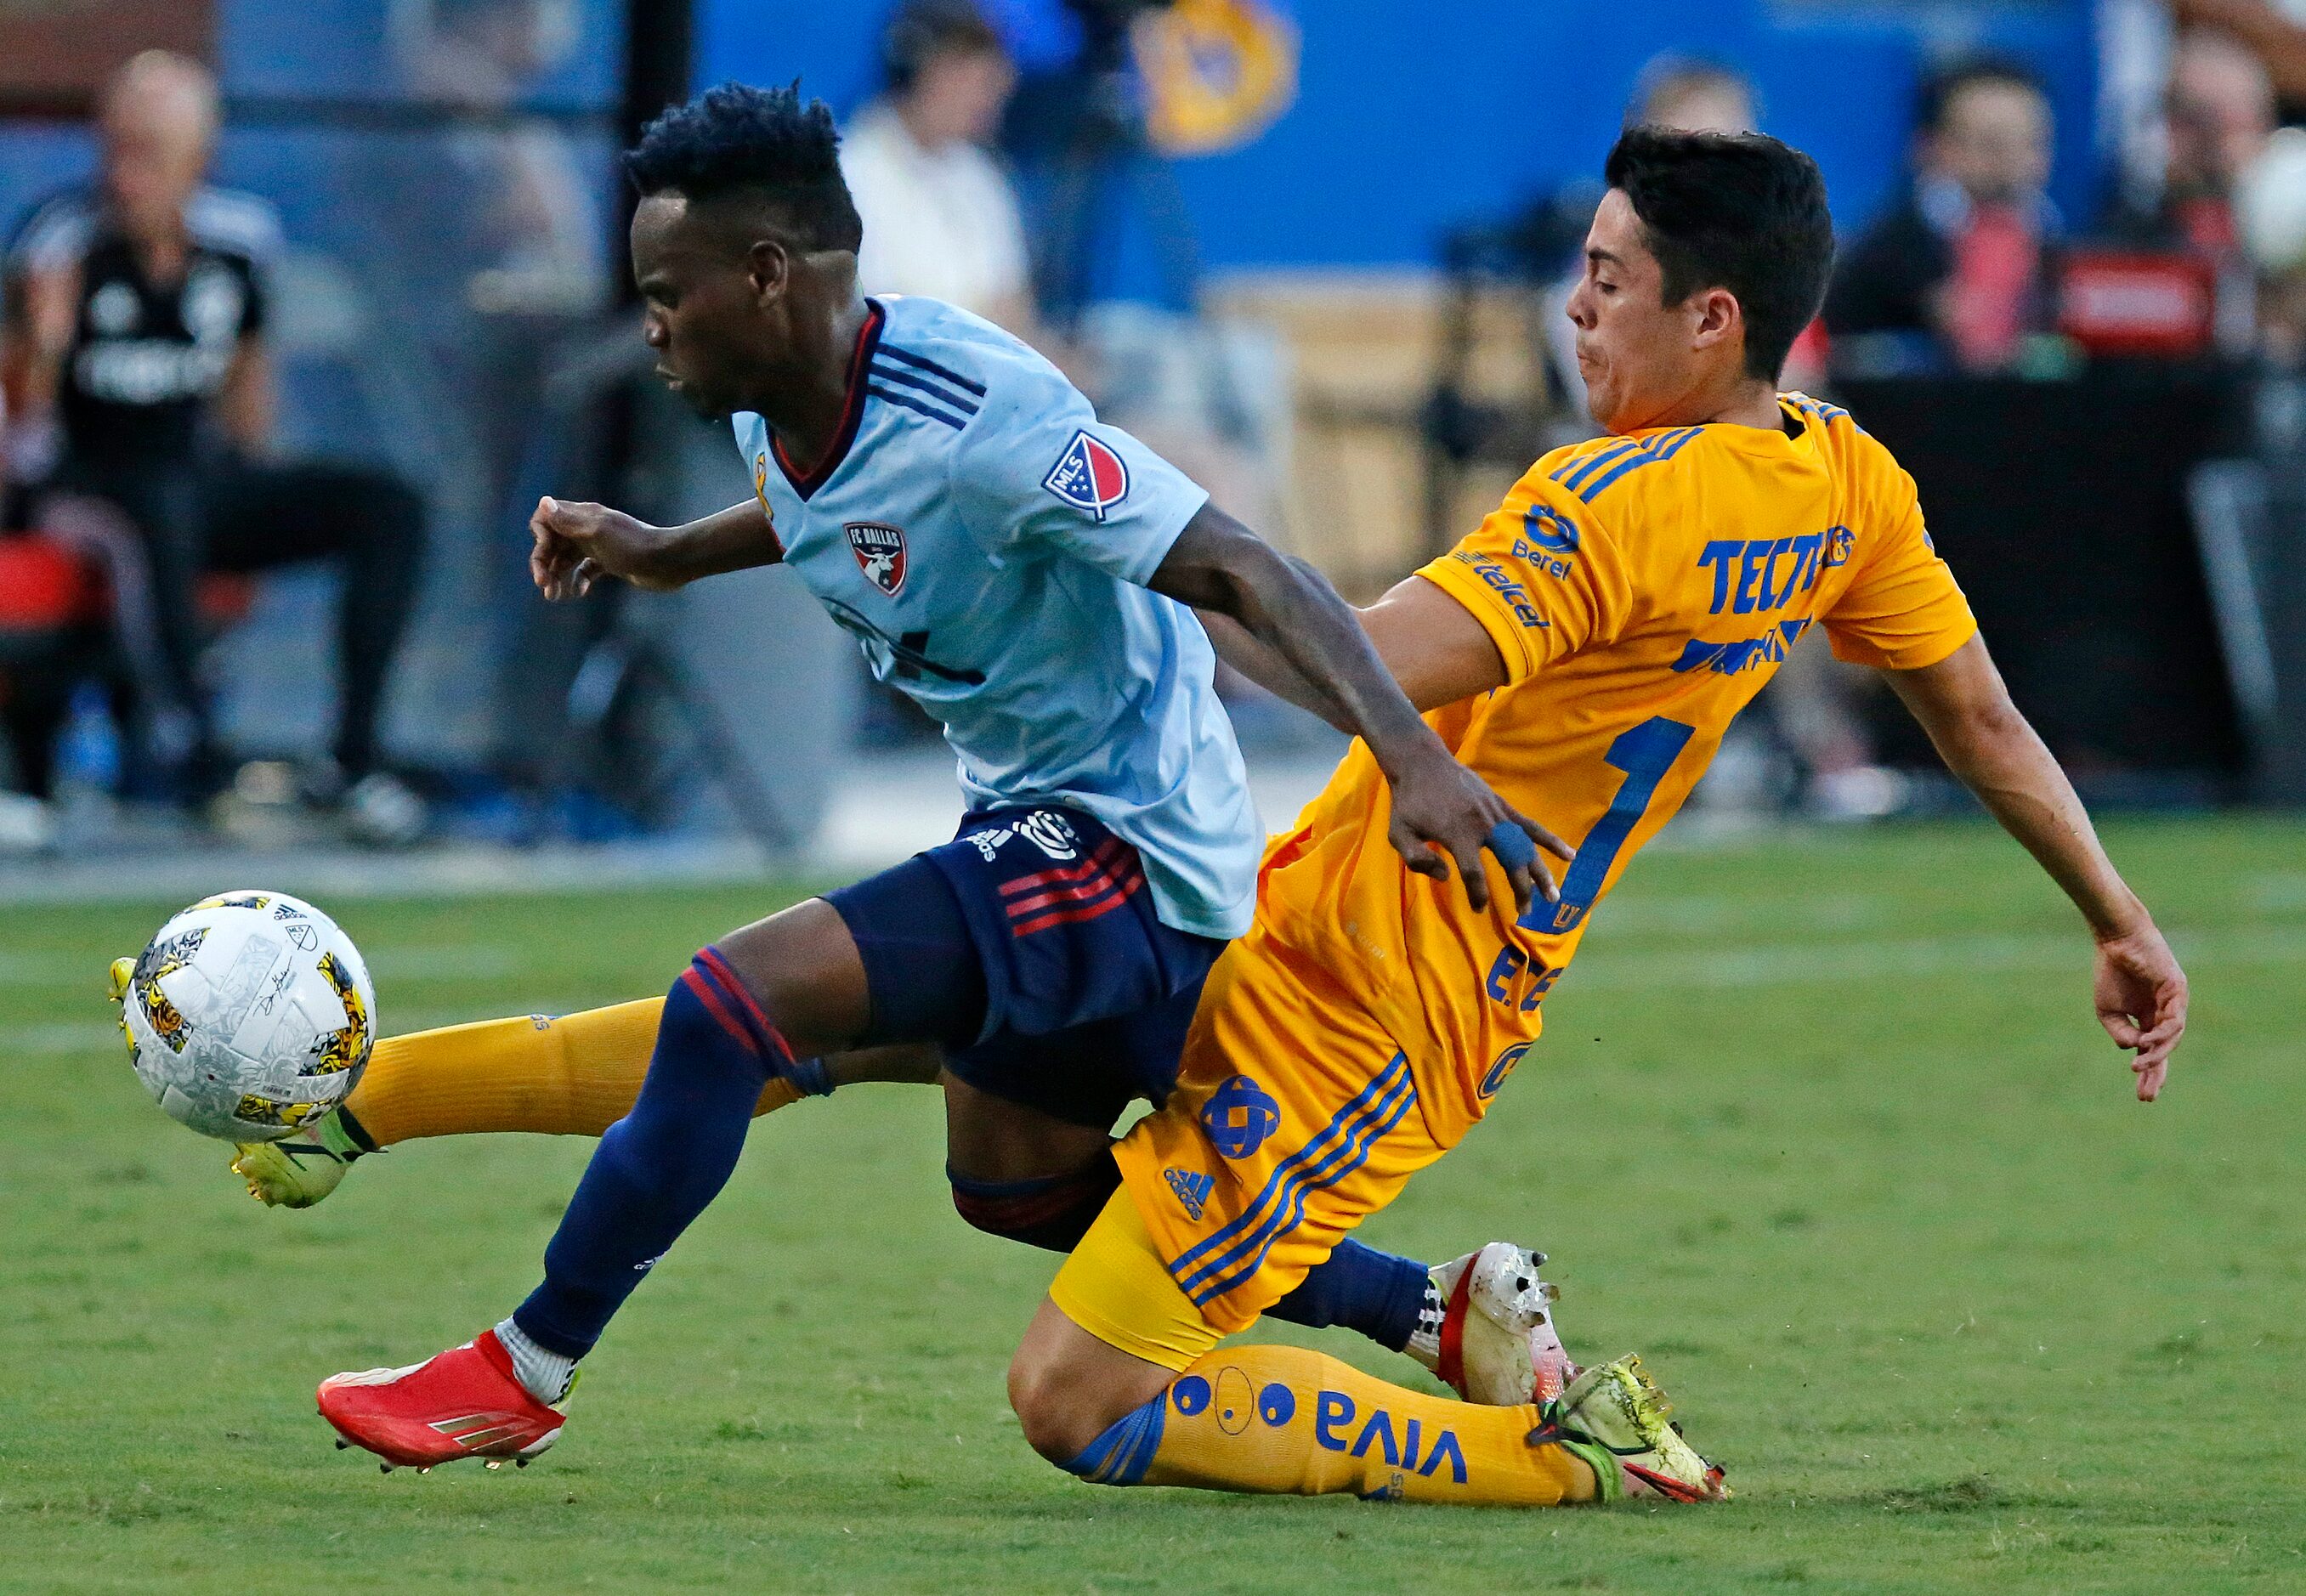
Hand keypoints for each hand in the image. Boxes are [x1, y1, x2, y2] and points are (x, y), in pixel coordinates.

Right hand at [529, 496, 669, 599]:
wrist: (669, 562)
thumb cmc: (634, 546)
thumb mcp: (598, 533)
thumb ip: (569, 521)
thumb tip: (543, 501)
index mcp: (582, 516)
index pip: (545, 520)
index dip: (539, 538)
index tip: (546, 555)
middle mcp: (587, 528)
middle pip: (552, 543)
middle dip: (544, 563)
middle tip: (544, 586)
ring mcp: (598, 545)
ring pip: (566, 559)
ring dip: (556, 576)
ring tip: (554, 597)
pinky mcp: (609, 562)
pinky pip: (585, 570)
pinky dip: (578, 580)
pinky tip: (579, 593)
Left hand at [1385, 746, 1573, 916]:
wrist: (1421, 763)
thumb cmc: (1408, 802)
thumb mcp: (1398, 834)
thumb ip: (1417, 860)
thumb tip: (1447, 877)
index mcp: (1457, 835)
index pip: (1474, 874)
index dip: (1478, 895)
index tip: (1479, 908)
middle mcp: (1482, 826)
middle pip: (1510, 864)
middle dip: (1520, 890)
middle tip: (1523, 912)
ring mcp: (1495, 815)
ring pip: (1526, 848)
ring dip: (1540, 873)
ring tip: (1553, 896)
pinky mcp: (1502, 806)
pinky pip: (1531, 825)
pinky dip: (1550, 840)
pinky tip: (1569, 854)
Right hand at [2092, 921, 2186, 1101]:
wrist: (2117, 940)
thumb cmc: (2111, 971)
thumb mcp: (2107, 1011)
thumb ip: (2120, 1032)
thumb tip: (2135, 1048)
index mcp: (2149, 1017)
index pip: (2152, 1050)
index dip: (2148, 1073)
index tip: (2143, 1097)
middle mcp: (2165, 1013)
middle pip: (2166, 1049)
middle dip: (2156, 1073)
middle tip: (2147, 1096)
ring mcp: (2174, 1003)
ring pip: (2171, 1038)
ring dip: (2156, 1055)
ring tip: (2139, 1067)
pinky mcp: (2178, 991)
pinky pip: (2173, 1020)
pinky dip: (2161, 1034)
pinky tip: (2146, 1042)